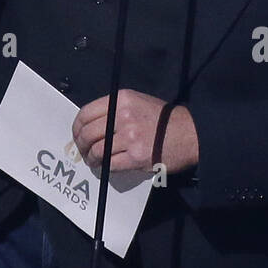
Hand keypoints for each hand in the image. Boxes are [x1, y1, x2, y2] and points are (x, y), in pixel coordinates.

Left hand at [72, 89, 198, 173]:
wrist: (189, 133)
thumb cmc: (164, 118)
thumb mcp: (138, 102)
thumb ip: (115, 109)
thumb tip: (92, 125)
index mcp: (121, 100)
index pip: (86, 113)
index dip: (77, 127)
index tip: (77, 134)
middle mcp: (123, 115)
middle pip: (88, 133)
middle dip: (81, 145)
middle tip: (83, 151)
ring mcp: (130, 136)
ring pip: (97, 150)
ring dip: (91, 159)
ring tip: (93, 161)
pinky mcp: (136, 156)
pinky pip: (111, 164)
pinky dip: (104, 167)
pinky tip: (105, 167)